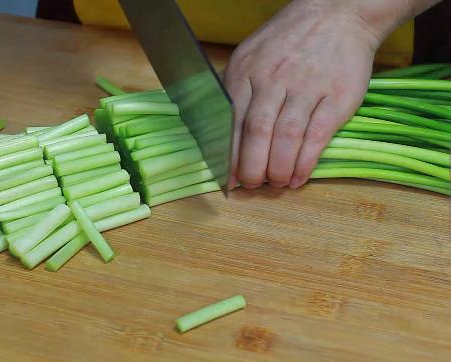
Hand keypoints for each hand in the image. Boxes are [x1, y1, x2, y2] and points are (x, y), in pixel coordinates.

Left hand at [224, 0, 380, 188]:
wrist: (338, 14)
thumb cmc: (288, 41)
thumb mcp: (250, 55)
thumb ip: (235, 90)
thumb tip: (219, 134)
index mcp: (246, 70)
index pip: (231, 119)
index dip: (228, 154)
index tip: (228, 178)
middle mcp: (274, 78)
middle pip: (257, 130)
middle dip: (251, 166)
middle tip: (251, 185)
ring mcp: (307, 86)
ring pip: (286, 135)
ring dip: (278, 168)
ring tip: (275, 183)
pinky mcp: (338, 95)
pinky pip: (318, 135)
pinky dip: (306, 161)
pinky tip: (298, 177)